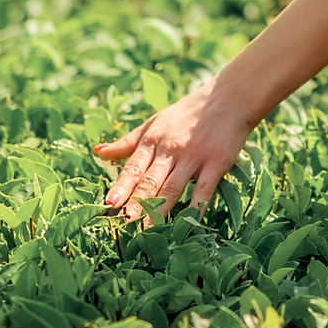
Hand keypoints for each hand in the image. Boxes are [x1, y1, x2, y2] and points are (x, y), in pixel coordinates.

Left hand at [94, 82, 251, 220]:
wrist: (228, 98)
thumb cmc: (187, 113)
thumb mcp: (154, 123)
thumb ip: (127, 142)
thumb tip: (98, 153)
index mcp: (153, 140)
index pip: (133, 168)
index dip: (121, 187)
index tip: (109, 204)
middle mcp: (170, 150)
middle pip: (150, 181)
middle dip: (136, 204)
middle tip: (123, 225)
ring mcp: (194, 157)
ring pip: (172, 188)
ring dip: (159, 210)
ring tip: (146, 230)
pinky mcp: (216, 163)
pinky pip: (204, 189)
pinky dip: (196, 207)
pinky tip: (188, 222)